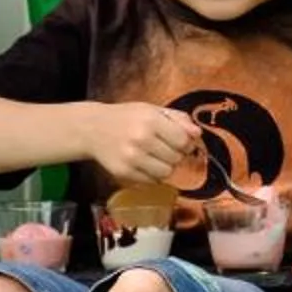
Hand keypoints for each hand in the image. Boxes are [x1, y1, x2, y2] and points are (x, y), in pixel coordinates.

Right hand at [85, 99, 202, 183]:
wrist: (93, 128)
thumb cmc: (127, 117)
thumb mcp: (153, 110)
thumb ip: (178, 119)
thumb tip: (198, 134)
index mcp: (151, 121)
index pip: (183, 141)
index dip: (187, 144)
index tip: (181, 142)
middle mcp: (141, 139)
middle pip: (176, 158)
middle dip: (176, 155)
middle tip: (165, 148)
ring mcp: (131, 158)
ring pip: (166, 173)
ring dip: (166, 167)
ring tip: (156, 157)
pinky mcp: (123, 173)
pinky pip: (152, 181)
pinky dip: (153, 175)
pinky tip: (144, 163)